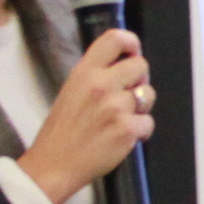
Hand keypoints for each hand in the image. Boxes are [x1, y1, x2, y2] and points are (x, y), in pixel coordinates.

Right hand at [23, 28, 151, 203]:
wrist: (54, 164)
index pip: (114, 39)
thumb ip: (97, 75)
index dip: (131, 42)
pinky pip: (148, 122)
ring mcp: (115, 107)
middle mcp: (100, 85)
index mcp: (84, 72)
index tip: (133, 52)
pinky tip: (121, 136)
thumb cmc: (63, 130)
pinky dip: (140, 131)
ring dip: (141, 106)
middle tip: (128, 93)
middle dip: (139, 79)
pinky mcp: (127, 129)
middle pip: (141, 65)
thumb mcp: (72, 90)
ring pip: (149, 94)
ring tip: (120, 118)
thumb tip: (127, 66)